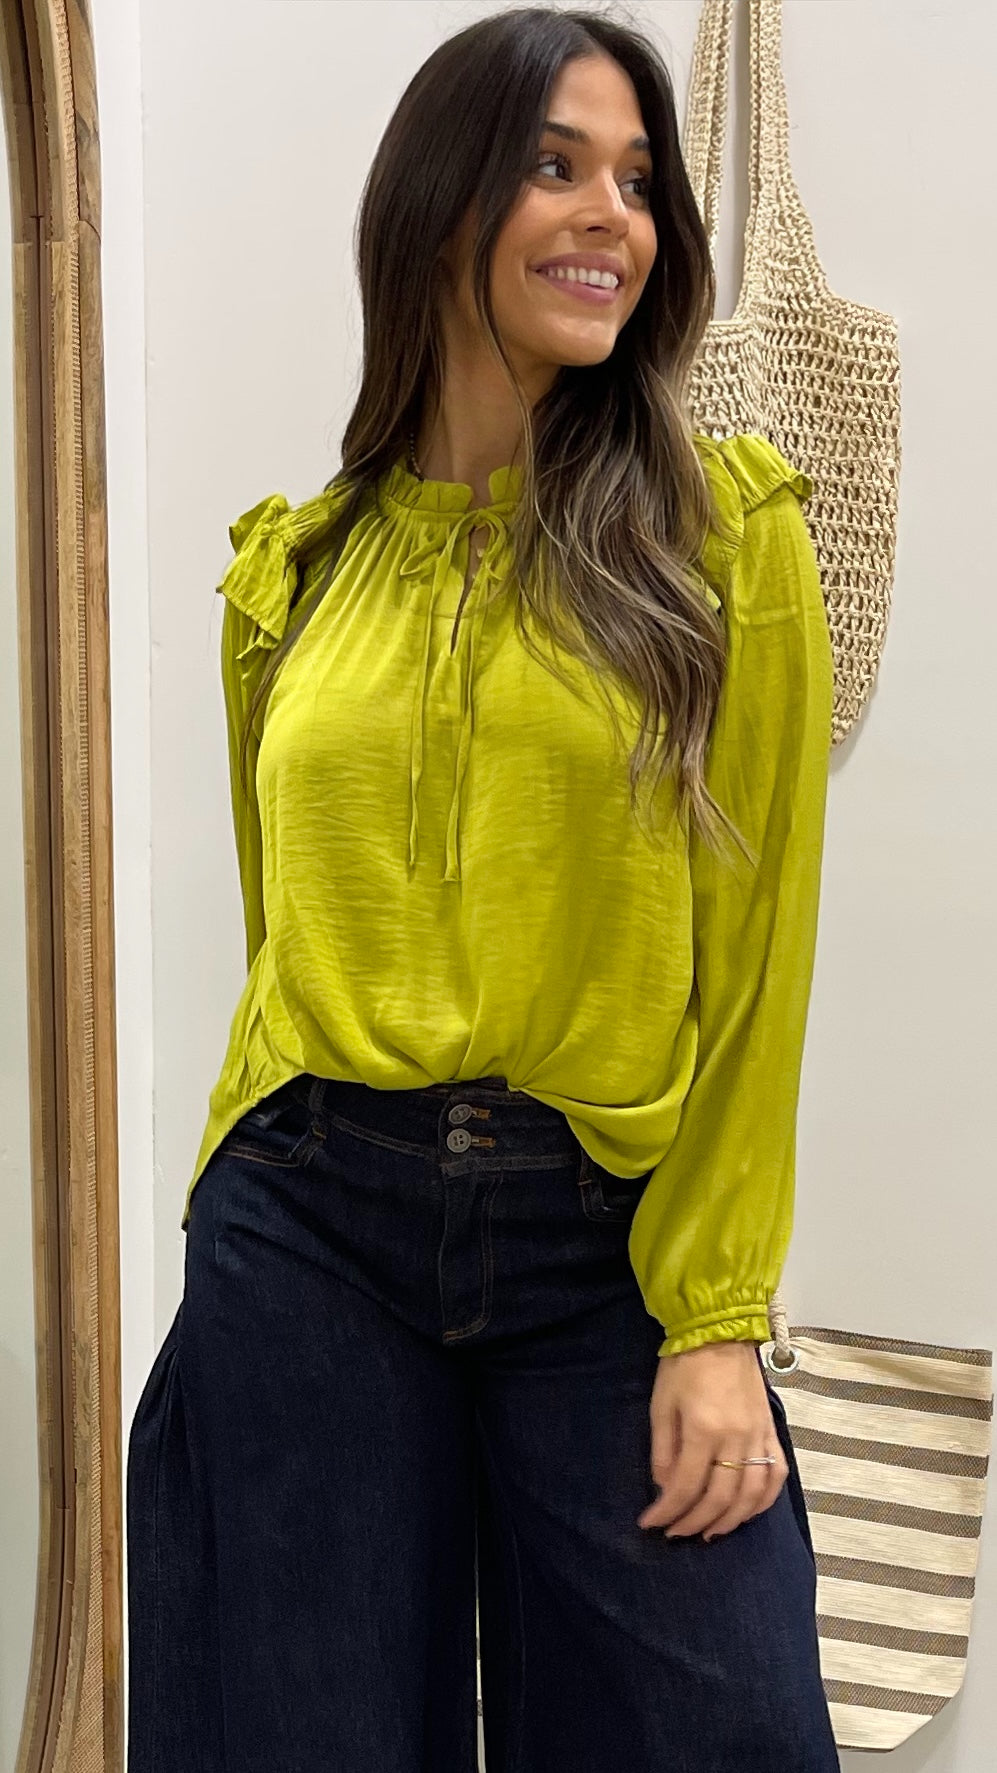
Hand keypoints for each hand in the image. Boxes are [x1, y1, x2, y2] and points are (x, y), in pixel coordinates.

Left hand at [637, 1341, 788, 1540]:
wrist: (720, 1331)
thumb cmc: (684, 1365)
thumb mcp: (661, 1405)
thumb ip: (663, 1450)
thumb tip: (665, 1489)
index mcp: (704, 1430)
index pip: (685, 1486)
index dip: (667, 1512)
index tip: (649, 1523)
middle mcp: (736, 1439)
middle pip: (719, 1498)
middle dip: (694, 1523)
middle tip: (676, 1533)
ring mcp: (759, 1437)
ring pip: (750, 1495)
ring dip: (729, 1521)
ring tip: (708, 1532)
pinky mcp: (771, 1431)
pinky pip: (775, 1475)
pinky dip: (763, 1501)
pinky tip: (746, 1512)